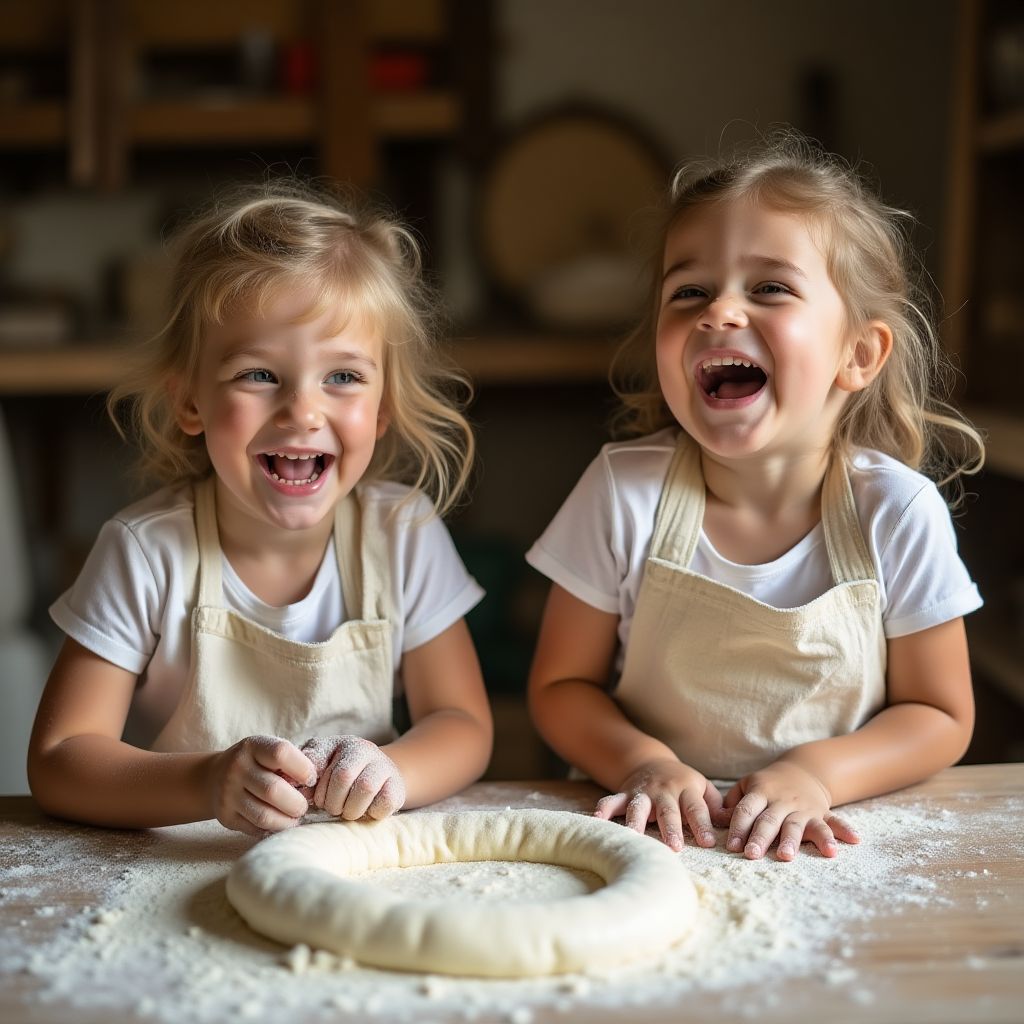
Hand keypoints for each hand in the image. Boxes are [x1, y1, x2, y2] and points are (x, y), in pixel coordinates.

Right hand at [208, 734, 315, 835]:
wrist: (214, 776)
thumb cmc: (256, 763)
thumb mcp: (268, 752)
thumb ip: (291, 762)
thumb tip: (319, 783)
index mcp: (253, 746)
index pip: (281, 753)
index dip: (303, 768)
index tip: (311, 779)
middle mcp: (237, 768)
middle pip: (274, 790)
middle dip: (297, 803)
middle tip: (304, 806)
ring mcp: (228, 793)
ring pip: (264, 815)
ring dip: (287, 821)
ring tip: (295, 818)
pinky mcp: (226, 816)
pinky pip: (255, 829)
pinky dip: (273, 829)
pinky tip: (280, 824)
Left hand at [299, 736, 405, 820]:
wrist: (379, 777)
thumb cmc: (342, 772)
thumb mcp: (322, 762)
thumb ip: (306, 766)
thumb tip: (290, 781)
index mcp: (346, 744)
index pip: (323, 766)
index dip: (318, 791)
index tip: (317, 798)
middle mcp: (368, 750)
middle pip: (343, 778)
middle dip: (332, 801)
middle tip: (332, 808)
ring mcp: (386, 768)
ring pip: (364, 790)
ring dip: (351, 810)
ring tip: (347, 811)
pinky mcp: (398, 789)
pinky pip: (384, 804)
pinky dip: (371, 813)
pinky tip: (366, 810)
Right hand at [594, 758, 722, 851]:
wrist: (652, 763)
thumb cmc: (683, 783)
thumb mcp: (703, 788)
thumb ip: (717, 807)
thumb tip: (733, 824)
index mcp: (687, 789)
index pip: (697, 809)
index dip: (703, 825)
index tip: (708, 842)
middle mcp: (664, 791)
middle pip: (668, 810)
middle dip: (671, 828)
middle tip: (674, 847)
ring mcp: (643, 792)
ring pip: (639, 807)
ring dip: (637, 822)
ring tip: (634, 837)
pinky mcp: (626, 795)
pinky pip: (613, 800)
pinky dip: (604, 808)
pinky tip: (596, 818)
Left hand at [715, 760, 859, 860]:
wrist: (803, 770)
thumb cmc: (767, 785)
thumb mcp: (747, 785)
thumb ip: (731, 803)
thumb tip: (716, 821)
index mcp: (760, 792)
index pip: (747, 809)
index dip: (739, 826)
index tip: (731, 845)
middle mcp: (782, 800)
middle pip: (770, 820)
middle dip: (761, 838)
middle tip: (752, 855)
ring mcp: (804, 807)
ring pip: (798, 825)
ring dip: (794, 840)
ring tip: (788, 857)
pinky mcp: (822, 813)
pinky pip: (833, 822)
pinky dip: (842, 832)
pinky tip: (853, 842)